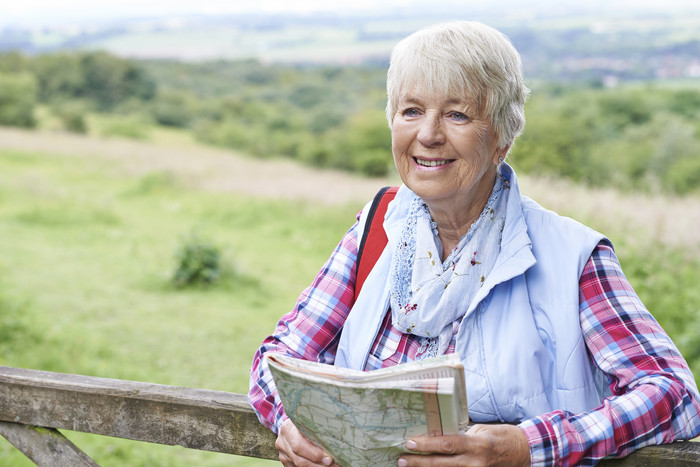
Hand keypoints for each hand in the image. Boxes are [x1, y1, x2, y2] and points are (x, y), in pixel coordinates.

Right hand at [276, 419, 339, 466]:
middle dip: (319, 464)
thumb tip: (338, 438)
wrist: (292, 425)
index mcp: (288, 428)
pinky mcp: (285, 461)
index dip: (314, 454)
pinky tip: (322, 466)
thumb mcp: (310, 419)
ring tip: (332, 466)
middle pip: (299, 459)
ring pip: (299, 466)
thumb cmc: (306, 421)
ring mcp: (282, 453)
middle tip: (334, 465)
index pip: (299, 444)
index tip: (329, 458)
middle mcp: (282, 442)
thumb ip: (318, 427)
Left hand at [397, 424, 530, 466]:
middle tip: (401, 460)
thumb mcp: (481, 430)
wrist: (524, 452)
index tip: (410, 442)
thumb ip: (461, 435)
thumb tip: (438, 437)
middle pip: (442, 464)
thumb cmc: (501, 437)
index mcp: (478, 444)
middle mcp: (477, 462)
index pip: (448, 444)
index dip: (427, 445)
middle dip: (419, 462)